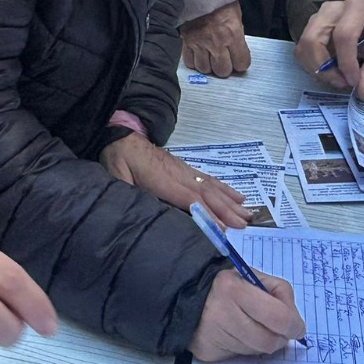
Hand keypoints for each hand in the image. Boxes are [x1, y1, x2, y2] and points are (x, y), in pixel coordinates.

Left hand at [101, 132, 249, 228]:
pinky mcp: (187, 169)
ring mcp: (185, 170)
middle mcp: (179, 174)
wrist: (122, 136)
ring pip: (211, 186)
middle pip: (206, 193)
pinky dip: (226, 189)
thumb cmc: (118, 159)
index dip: (206, 213)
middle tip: (244, 226)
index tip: (223, 228)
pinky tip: (238, 197)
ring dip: (230, 201)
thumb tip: (140, 212)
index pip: (188, 199)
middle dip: (226, 210)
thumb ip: (127, 194)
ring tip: (247, 215)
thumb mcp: (116, 177)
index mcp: (162, 179)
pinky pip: (209, 180)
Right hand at [181, 2, 250, 76]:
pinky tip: (198, 54)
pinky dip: (194, 61)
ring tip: (210, 58)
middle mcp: (217, 42)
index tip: (239, 60)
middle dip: (225, 67)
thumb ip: (236, 34)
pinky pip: (190, 62)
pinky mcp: (186, 41)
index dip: (241, 63)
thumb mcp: (236, 14)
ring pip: (205, 69)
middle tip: (224, 60)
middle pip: (222, 71)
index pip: (242, 63)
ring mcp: (200, 43)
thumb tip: (236, 47)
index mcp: (233, 33)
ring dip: (209, 65)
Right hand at [190, 269, 306, 361]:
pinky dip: (244, 348)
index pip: (278, 317)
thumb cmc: (228, 284)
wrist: (187, 294)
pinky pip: (239, 356)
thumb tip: (295, 323)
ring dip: (260, 343)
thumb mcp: (254, 276)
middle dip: (279, 338)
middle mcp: (222, 313)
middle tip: (277, 331)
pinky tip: (235, 334)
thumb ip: (279, 292)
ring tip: (251, 327)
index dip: (294, 326)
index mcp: (234, 288)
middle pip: (269, 341)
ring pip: (255, 351)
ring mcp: (212, 335)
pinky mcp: (207, 351)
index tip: (297, 328)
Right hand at [293, 0, 363, 97]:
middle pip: (314, 39)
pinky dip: (311, 66)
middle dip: (324, 68)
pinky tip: (329, 71)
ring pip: (304, 46)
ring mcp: (317, 17)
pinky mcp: (309, 28)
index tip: (354, 81)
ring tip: (337, 78)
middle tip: (342, 82)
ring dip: (317, 69)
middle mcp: (332, 8)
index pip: (344, 35)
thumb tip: (361, 90)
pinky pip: (301, 50)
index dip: (346, 63)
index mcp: (357, 6)